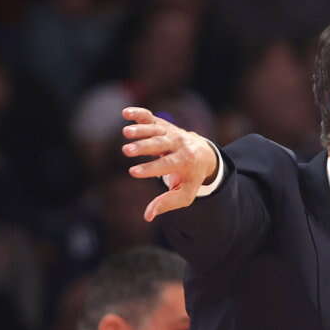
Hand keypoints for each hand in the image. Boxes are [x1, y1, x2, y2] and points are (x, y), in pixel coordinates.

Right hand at [120, 106, 218, 221]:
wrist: (203, 154)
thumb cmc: (190, 177)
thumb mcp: (185, 193)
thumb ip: (167, 203)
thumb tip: (147, 216)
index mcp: (185, 161)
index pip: (167, 165)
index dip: (150, 169)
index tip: (133, 172)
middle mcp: (178, 144)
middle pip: (160, 144)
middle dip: (144, 147)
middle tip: (127, 151)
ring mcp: (170, 132)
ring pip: (155, 129)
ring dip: (140, 130)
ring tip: (125, 133)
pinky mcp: (161, 124)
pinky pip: (150, 117)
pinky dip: (139, 113)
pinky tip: (125, 113)